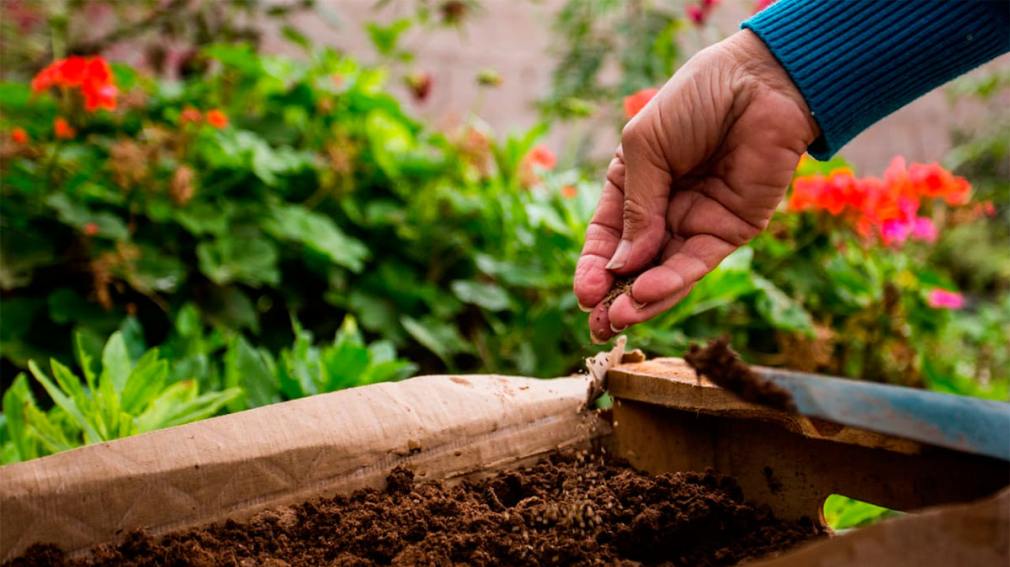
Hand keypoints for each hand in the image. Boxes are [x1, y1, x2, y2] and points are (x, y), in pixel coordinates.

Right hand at [573, 30, 819, 342]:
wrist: (758, 83)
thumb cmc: (694, 102)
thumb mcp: (645, 148)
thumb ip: (636, 207)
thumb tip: (622, 265)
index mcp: (633, 184)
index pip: (607, 236)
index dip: (594, 267)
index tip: (583, 295)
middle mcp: (663, 210)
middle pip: (633, 264)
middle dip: (614, 296)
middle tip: (597, 325)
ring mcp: (697, 223)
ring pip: (664, 272)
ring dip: (642, 298)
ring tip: (620, 317)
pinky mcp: (731, 231)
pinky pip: (697, 263)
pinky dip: (672, 281)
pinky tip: (648, 293)